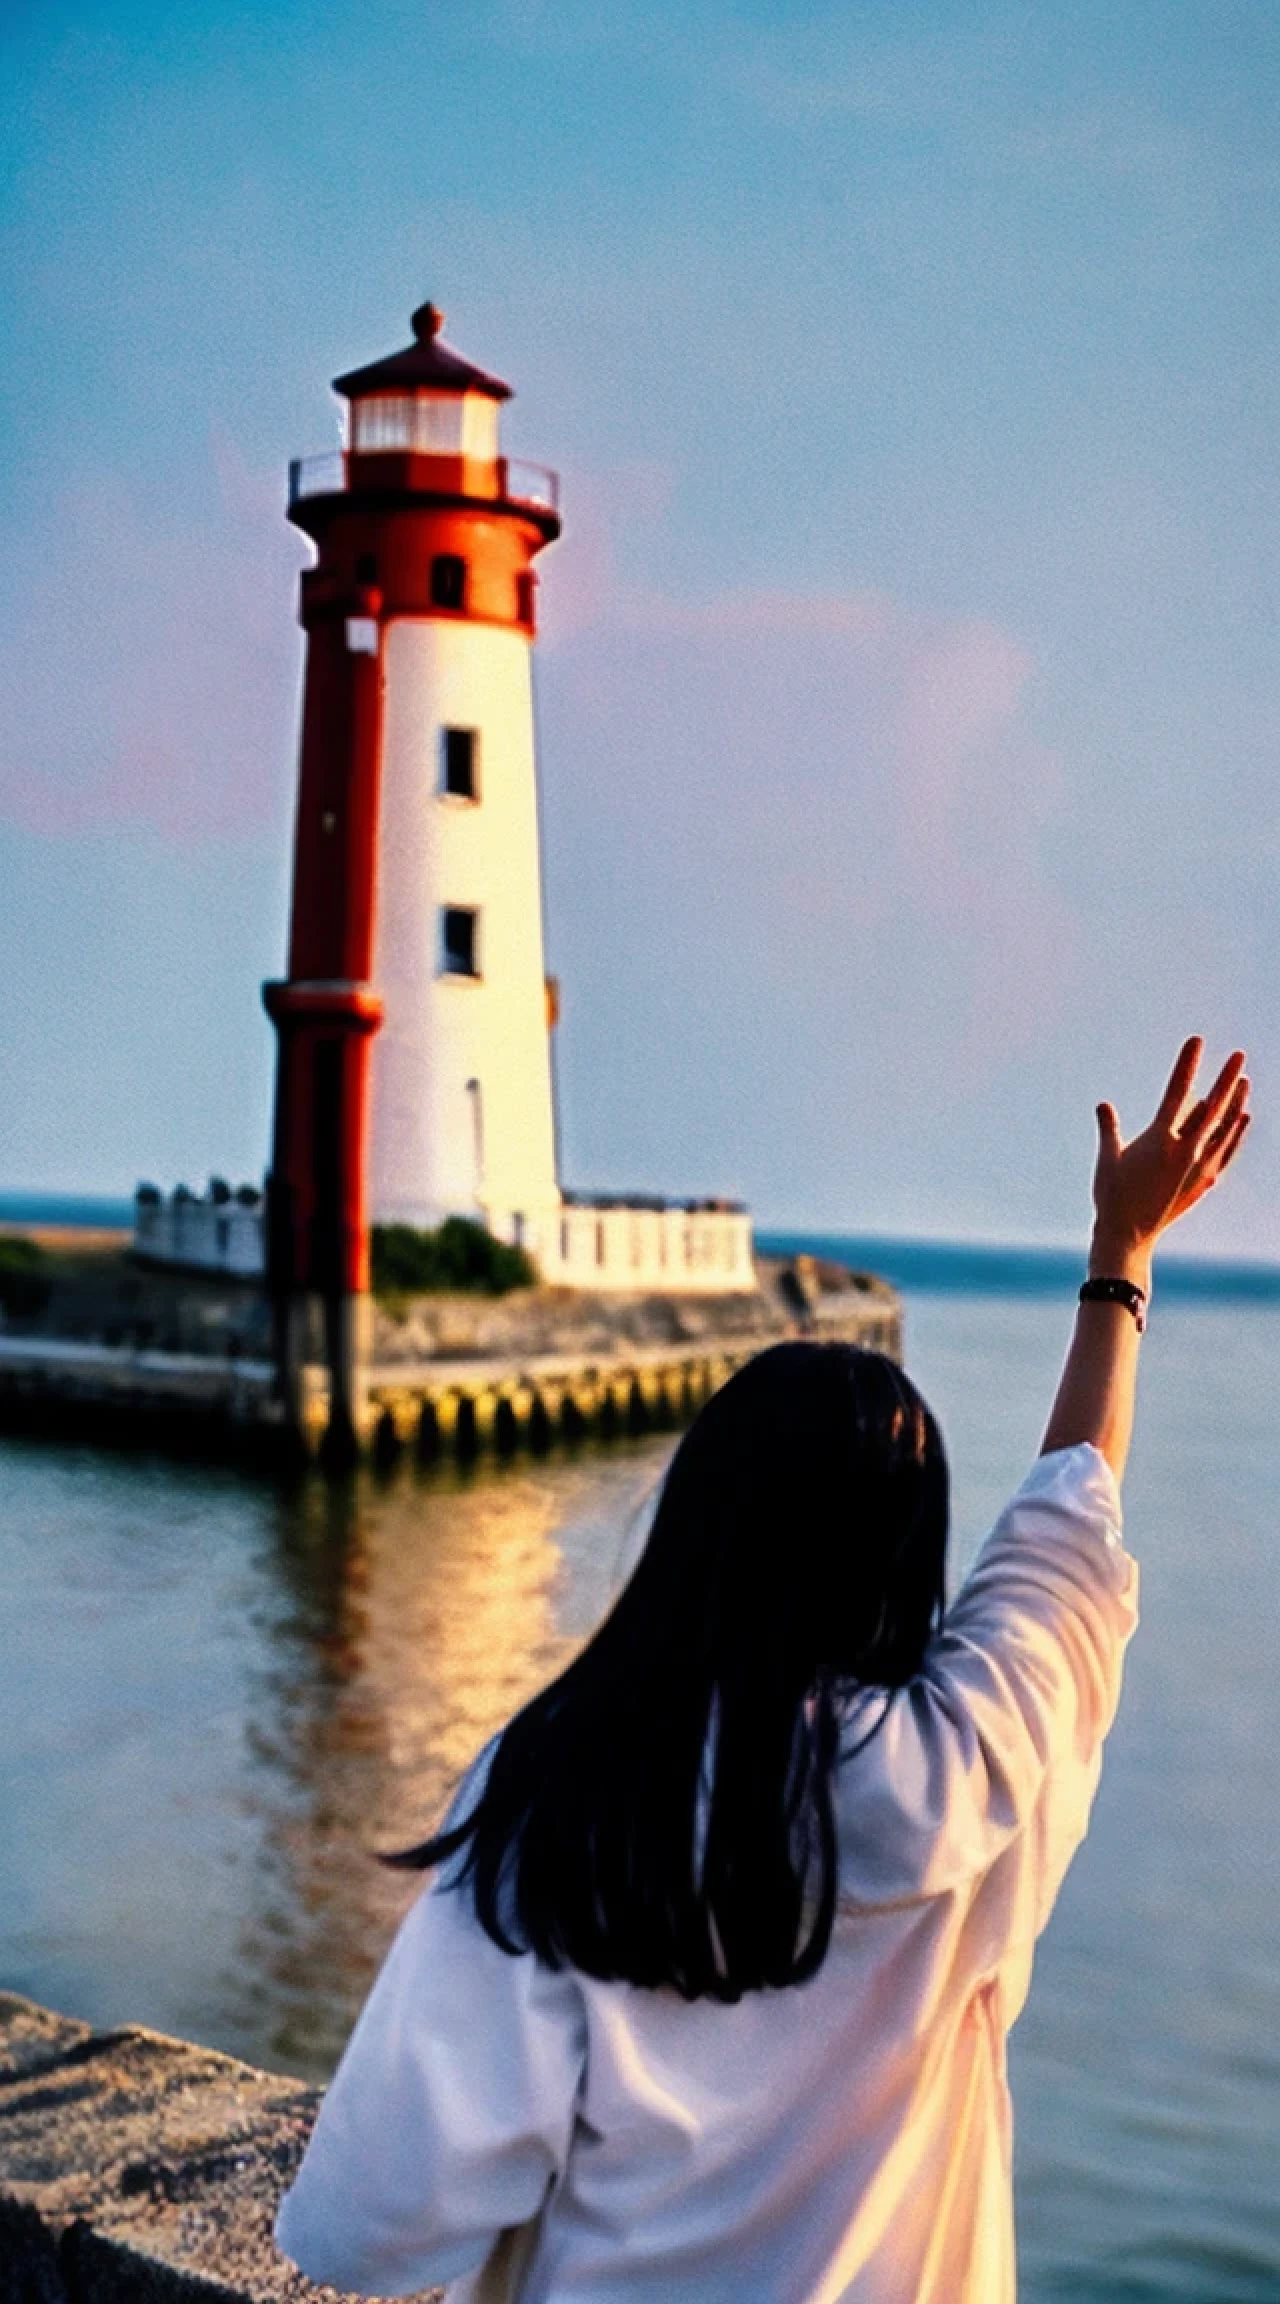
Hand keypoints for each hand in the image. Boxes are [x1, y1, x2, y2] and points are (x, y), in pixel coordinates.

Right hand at [1091, 1036, 1250, 1274]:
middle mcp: (1185, 1151)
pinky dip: (1235, 1133)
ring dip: (1235, 1103)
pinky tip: (1242, 1119)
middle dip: (1226, 1078)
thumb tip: (1103, 1105)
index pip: (1177, 1092)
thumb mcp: (1108, 1158)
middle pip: (1212, 1107)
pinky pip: (1226, 1151)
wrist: (1130, 1234)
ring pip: (1224, 1128)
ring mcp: (1198, 1167)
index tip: (1197, 1041)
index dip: (1187, 1064)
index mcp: (1160, 1140)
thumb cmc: (1112, 1196)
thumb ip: (1109, 1129)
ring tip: (1244, 1081)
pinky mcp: (1203, 1181)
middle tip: (1239, 1055)